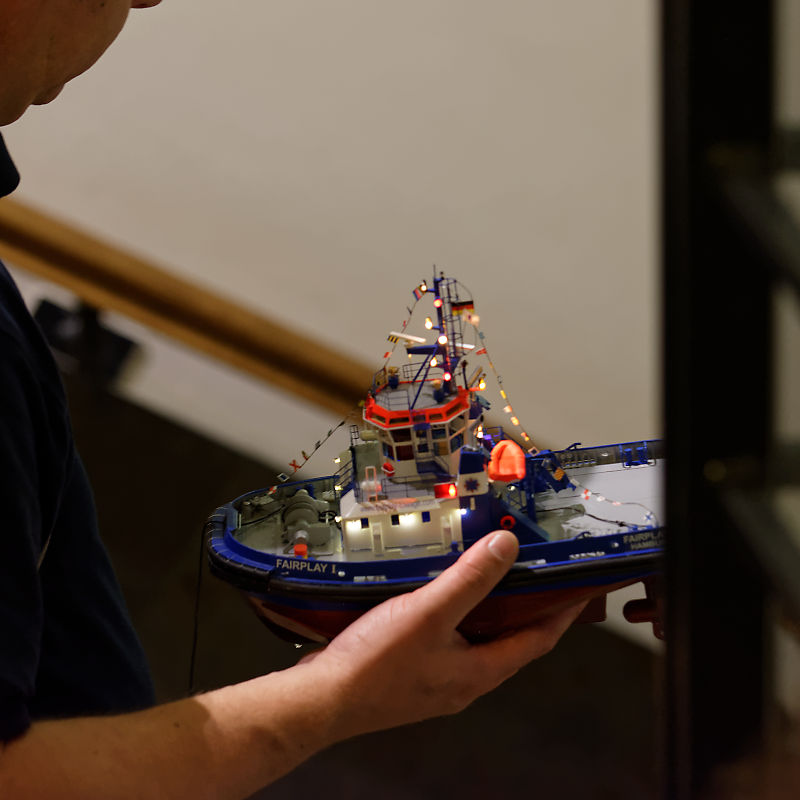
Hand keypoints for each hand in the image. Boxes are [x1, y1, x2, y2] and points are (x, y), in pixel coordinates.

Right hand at [300, 530, 585, 739]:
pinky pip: (445, 639)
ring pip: (474, 639)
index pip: (537, 640)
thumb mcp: (430, 613)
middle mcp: (463, 680)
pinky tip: (435, 595)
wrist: (322, 699)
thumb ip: (470, 580)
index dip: (560, 613)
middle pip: (508, 640)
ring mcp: (437, 678)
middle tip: (530, 574)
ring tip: (485, 574)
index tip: (576, 590)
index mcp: (478, 672)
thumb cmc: (375, 667)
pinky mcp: (412, 671)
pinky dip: (452, 615)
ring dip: (485, 609)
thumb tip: (506, 549)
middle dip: (522, 608)